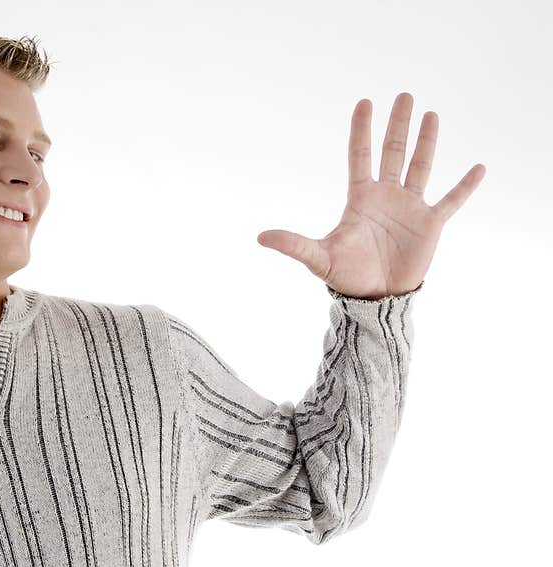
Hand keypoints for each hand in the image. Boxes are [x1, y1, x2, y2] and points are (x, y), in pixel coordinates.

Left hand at [257, 92, 485, 299]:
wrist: (375, 299)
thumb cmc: (346, 276)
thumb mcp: (319, 257)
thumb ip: (294, 244)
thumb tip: (260, 237)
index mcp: (360, 199)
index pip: (360, 156)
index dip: (362, 130)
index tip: (365, 101)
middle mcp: (386, 197)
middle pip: (393, 152)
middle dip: (398, 124)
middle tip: (404, 96)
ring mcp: (410, 208)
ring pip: (421, 167)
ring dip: (427, 142)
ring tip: (432, 114)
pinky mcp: (430, 224)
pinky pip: (451, 200)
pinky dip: (465, 186)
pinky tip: (479, 167)